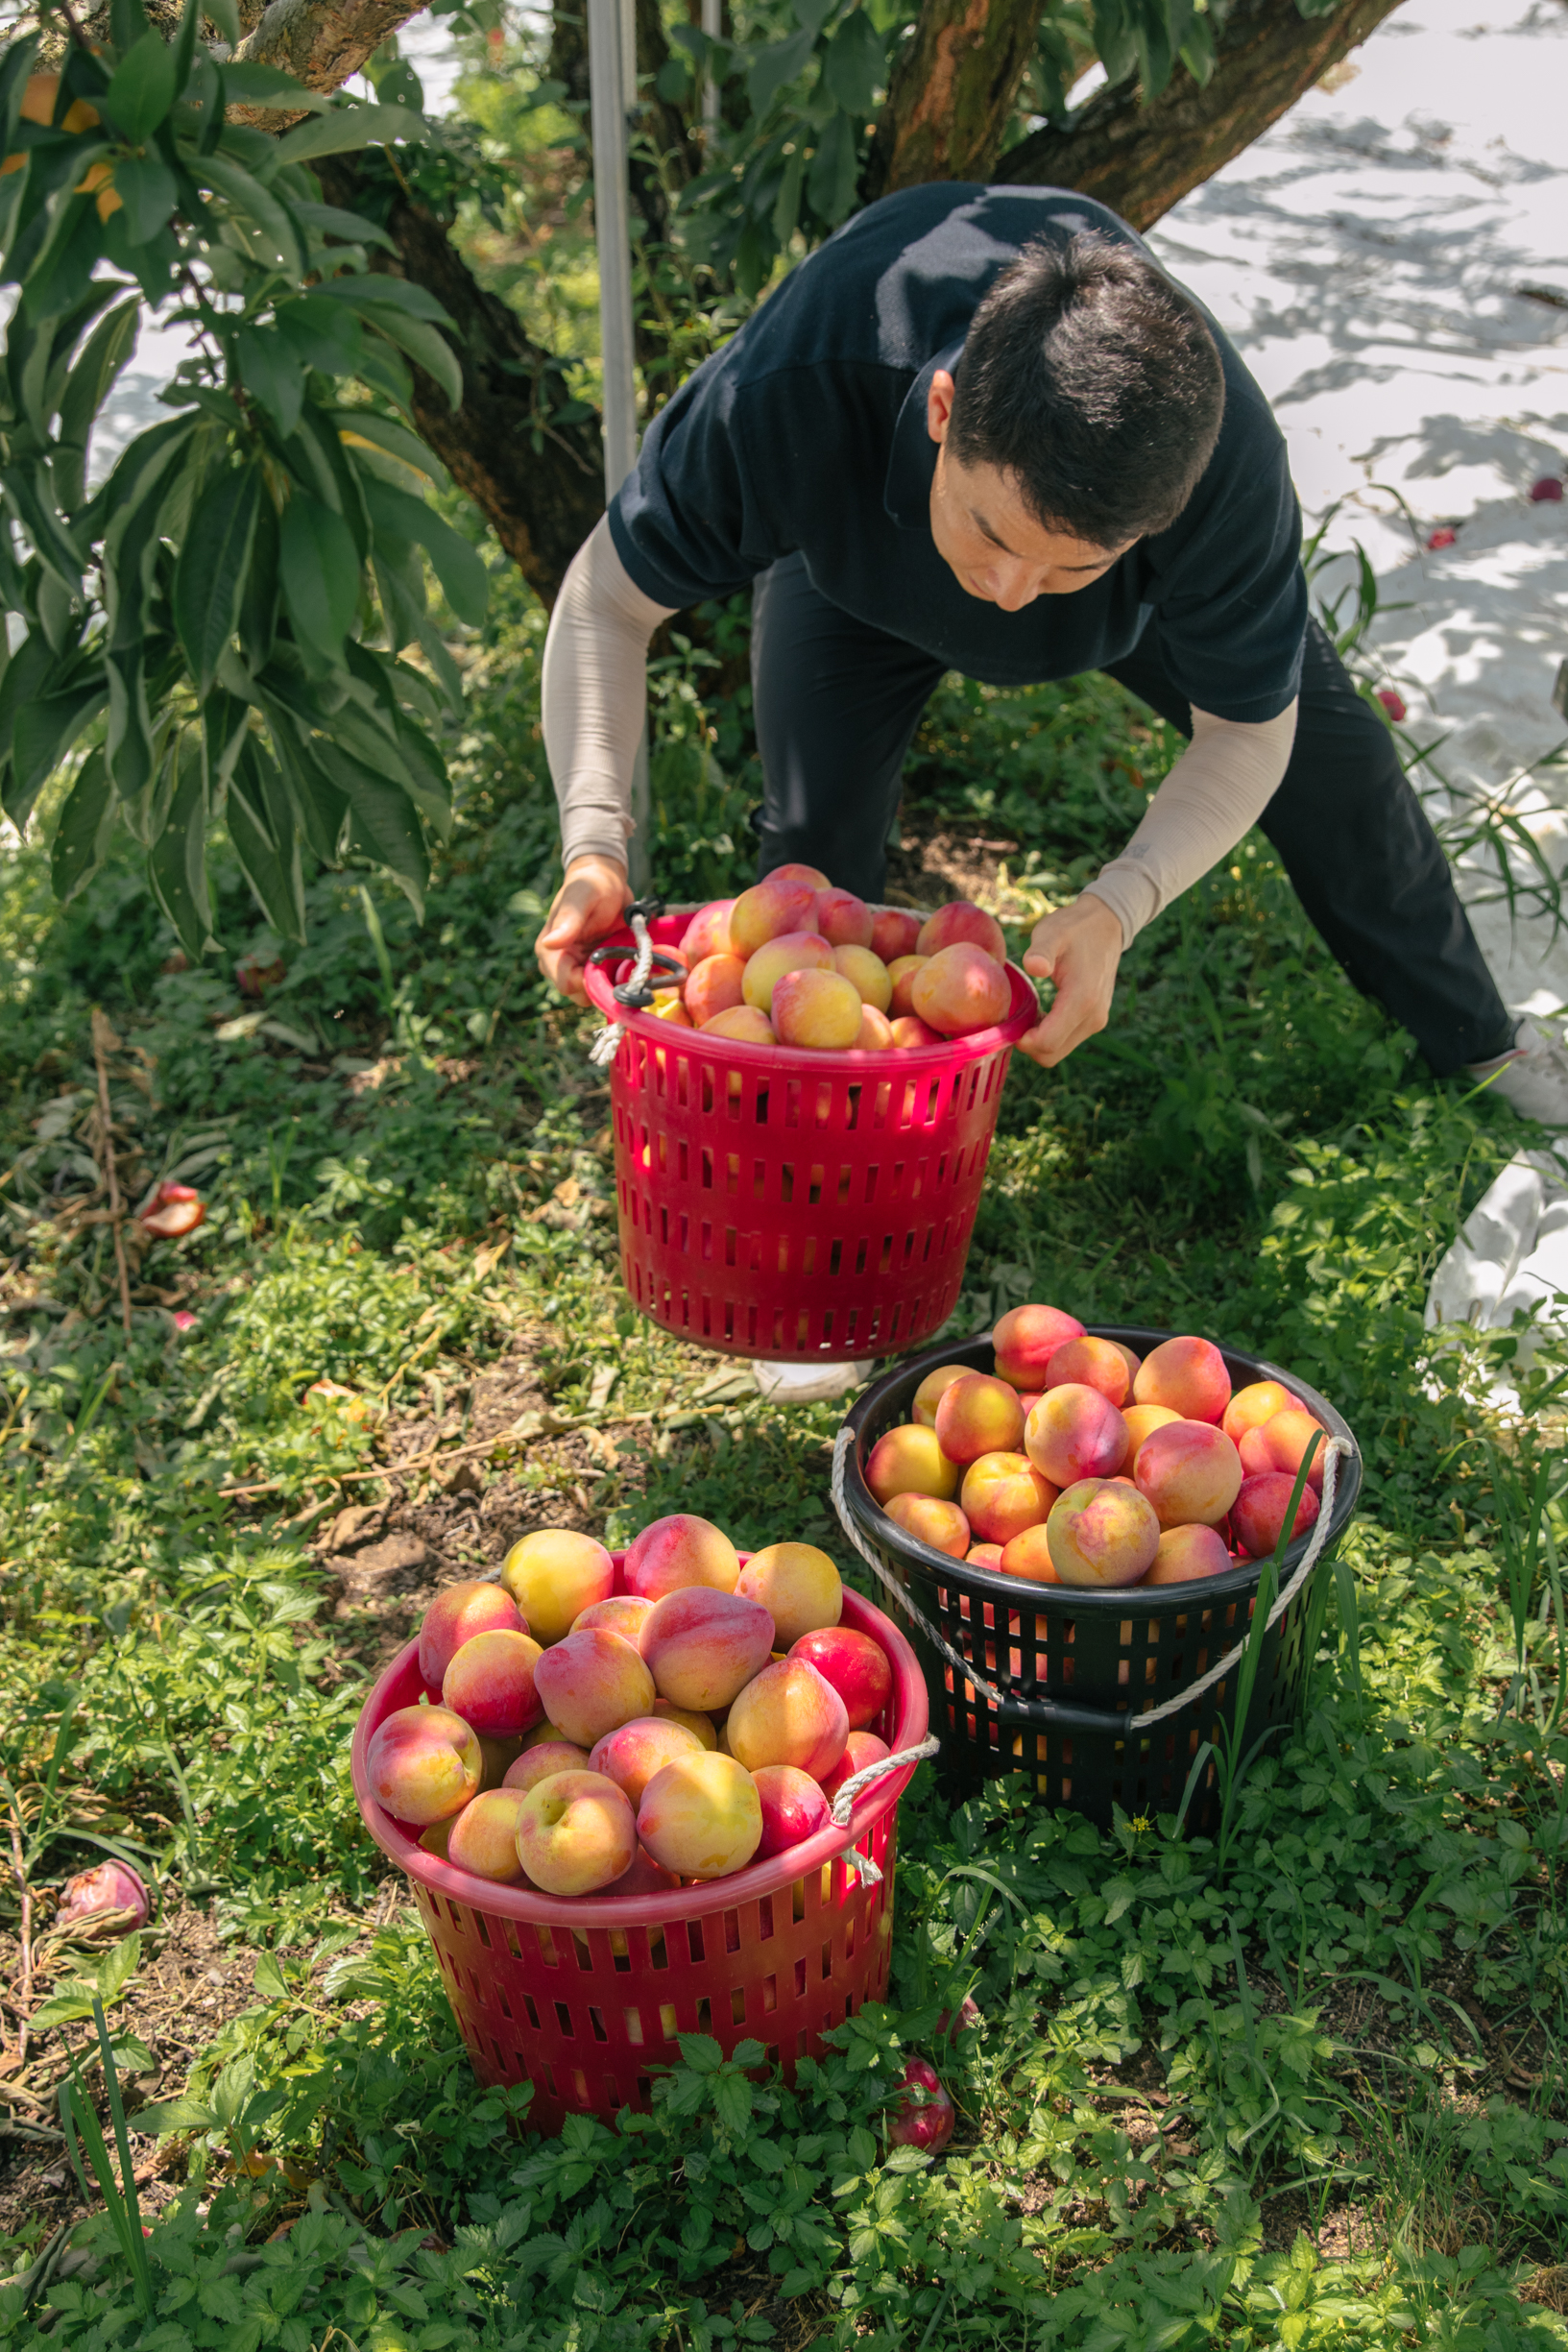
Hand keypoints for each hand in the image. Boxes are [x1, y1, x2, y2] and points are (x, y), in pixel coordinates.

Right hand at [536, 856, 632, 1003]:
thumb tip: (550, 942)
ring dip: (613, 983)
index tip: (612, 968)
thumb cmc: (591, 884)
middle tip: (624, 962)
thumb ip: (569, 920)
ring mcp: (577, 968)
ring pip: (594, 994)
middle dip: (603, 985)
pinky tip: (628, 961)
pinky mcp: (594, 969)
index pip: (566, 983)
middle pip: (580, 995)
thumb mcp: (582, 898)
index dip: (590, 983)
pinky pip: (606, 985)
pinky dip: (619, 979)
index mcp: (549, 951)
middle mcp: (559, 964)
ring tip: (626, 958)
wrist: (606, 881)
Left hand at [1019, 894, 1123, 1067]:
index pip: (1047, 1043)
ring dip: (1037, 1040)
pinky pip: (1065, 1041)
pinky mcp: (1095, 1021)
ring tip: (1025, 1013)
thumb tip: (1034, 966)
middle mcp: (1093, 1018)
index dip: (1021, 1041)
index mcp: (1082, 1001)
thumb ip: (1042, 950)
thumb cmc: (1074, 928)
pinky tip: (1039, 1013)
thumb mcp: (1053, 932)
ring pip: (1058, 1051)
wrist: (1106, 925)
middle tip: (1012, 1019)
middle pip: (1051, 1055)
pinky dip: (1049, 1035)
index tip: (1006, 1024)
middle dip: (1027, 1044)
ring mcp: (1096, 1022)